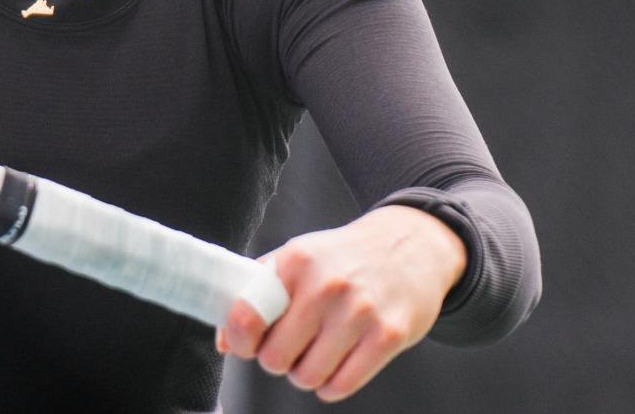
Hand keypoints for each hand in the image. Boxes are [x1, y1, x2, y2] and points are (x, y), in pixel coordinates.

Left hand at [218, 206, 465, 401]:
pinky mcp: (388, 336)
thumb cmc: (342, 258)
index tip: (247, 344)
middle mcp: (325, 286)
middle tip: (289, 347)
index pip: (246, 316)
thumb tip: (225, 342)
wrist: (409, 247)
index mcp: (295, 262)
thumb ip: (254, 292)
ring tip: (314, 354)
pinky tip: (336, 366)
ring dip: (305, 374)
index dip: (240, 340)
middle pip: (275, 358)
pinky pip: (342, 385)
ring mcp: (359, 312)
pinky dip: (331, 386)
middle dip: (276, 360)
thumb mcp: (295, 257)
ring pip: (307, 377)